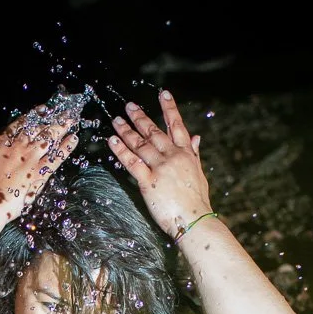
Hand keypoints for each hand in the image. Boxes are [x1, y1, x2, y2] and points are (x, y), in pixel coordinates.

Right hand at [0, 107, 79, 223]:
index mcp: (2, 143)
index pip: (20, 124)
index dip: (33, 116)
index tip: (42, 110)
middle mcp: (18, 146)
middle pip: (38, 128)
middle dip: (51, 118)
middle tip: (63, 112)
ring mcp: (30, 158)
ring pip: (49, 137)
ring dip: (61, 126)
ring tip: (70, 120)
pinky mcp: (39, 172)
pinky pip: (56, 156)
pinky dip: (66, 147)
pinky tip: (73, 139)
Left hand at [107, 91, 211, 237]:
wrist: (195, 220)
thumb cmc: (197, 201)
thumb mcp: (199, 174)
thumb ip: (195, 154)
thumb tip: (197, 137)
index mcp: (186, 154)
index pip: (178, 126)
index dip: (170, 108)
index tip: (163, 93)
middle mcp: (173, 156)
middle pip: (154, 132)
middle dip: (140, 117)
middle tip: (129, 106)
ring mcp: (160, 167)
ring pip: (141, 144)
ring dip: (126, 130)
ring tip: (116, 120)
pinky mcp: (149, 181)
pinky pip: (132, 162)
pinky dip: (121, 150)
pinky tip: (112, 140)